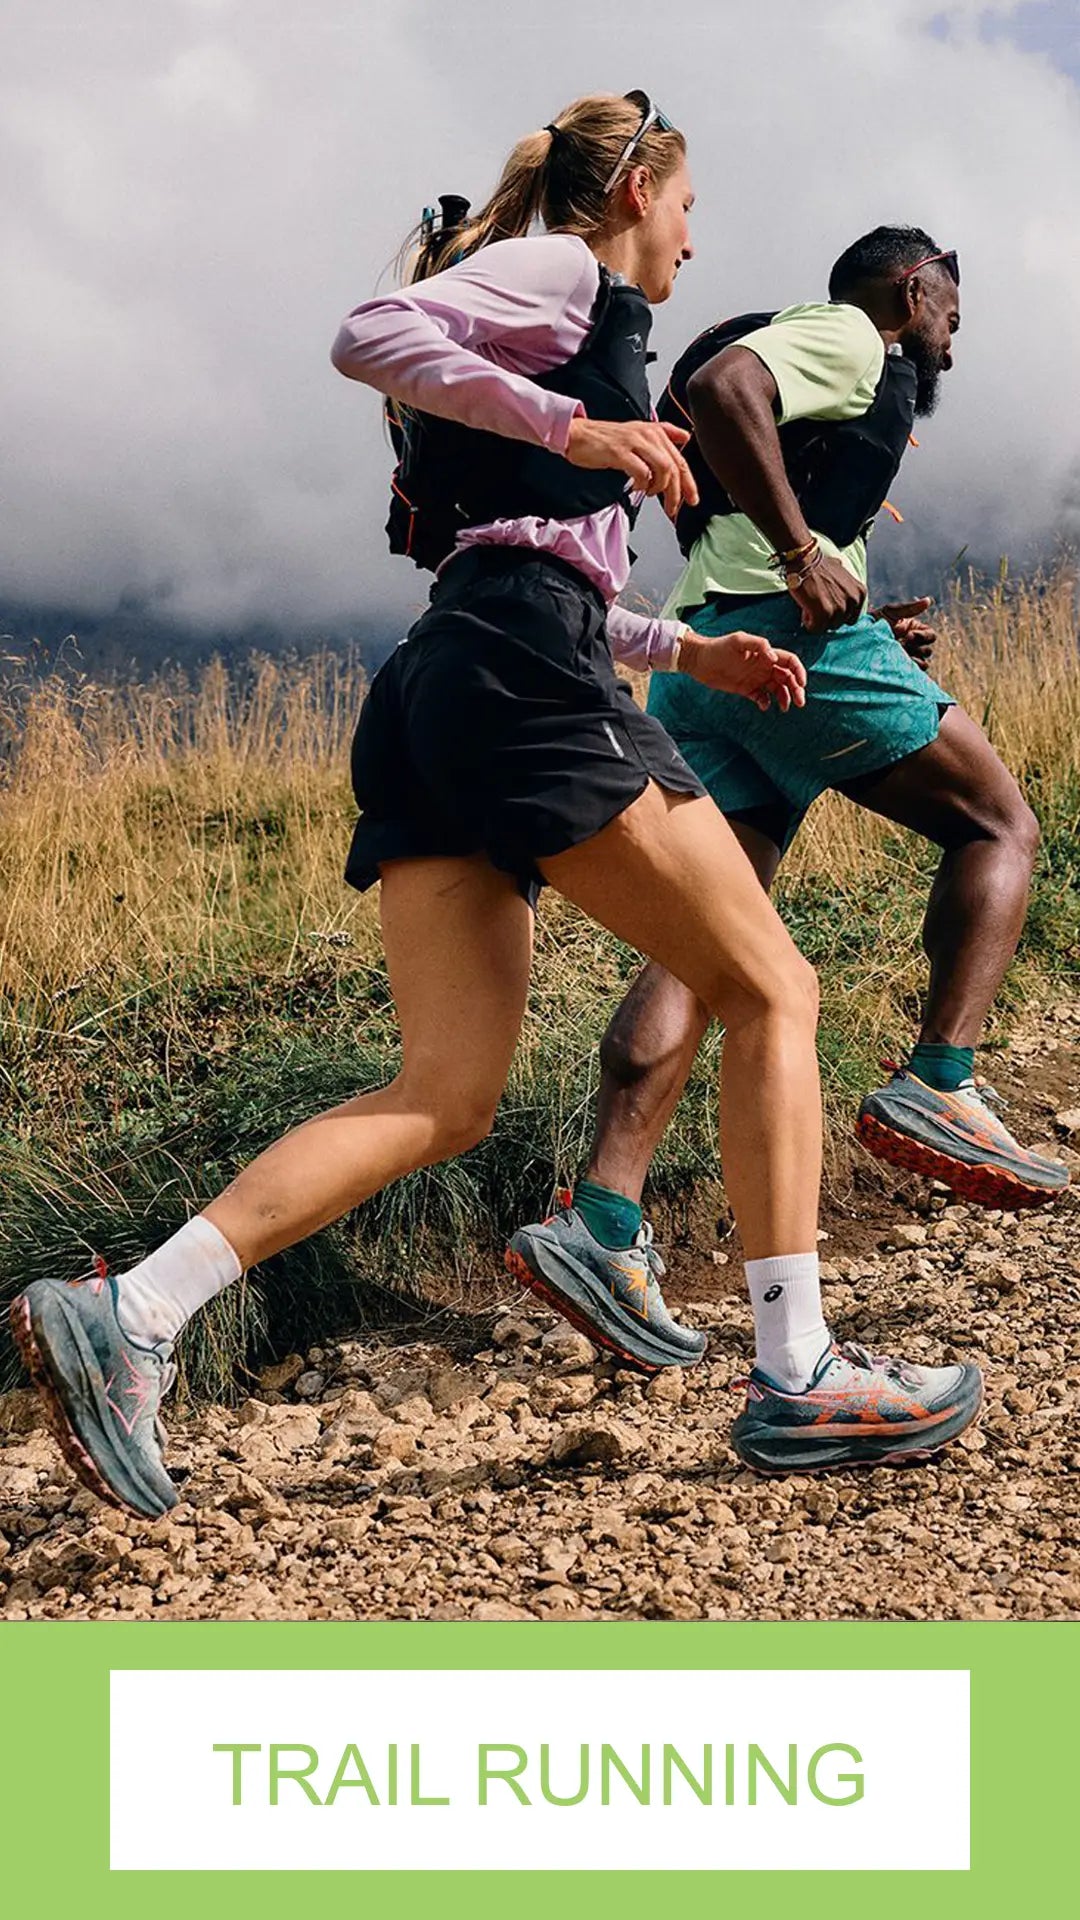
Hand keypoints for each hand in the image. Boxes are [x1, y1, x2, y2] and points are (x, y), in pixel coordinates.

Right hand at [565, 416, 698, 520]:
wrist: (577, 434)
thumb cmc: (605, 438)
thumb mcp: (638, 431)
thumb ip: (664, 433)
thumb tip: (685, 437)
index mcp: (655, 431)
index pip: (680, 459)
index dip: (689, 482)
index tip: (692, 499)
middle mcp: (648, 435)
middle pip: (675, 466)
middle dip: (678, 491)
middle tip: (673, 506)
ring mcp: (634, 443)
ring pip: (663, 469)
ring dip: (661, 488)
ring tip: (652, 494)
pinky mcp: (620, 452)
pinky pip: (642, 472)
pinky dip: (643, 484)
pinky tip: (637, 487)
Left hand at [679, 629, 806, 711]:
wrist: (699, 660)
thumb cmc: (718, 647)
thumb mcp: (738, 641)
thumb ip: (758, 645)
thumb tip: (774, 658)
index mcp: (765, 654)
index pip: (789, 661)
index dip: (799, 671)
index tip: (801, 684)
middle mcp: (763, 666)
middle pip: (787, 677)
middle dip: (796, 689)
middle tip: (800, 702)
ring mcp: (756, 678)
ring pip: (778, 689)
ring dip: (785, 698)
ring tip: (785, 708)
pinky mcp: (746, 689)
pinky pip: (762, 698)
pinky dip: (766, 703)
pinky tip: (764, 706)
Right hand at [788, 554, 865, 634]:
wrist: (805, 561)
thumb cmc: (820, 566)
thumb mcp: (843, 576)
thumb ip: (847, 589)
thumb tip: (843, 595)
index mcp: (860, 593)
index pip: (851, 617)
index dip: (837, 614)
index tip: (828, 606)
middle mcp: (853, 601)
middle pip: (839, 623)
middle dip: (827, 617)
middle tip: (817, 604)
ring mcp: (839, 608)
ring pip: (827, 627)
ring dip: (817, 619)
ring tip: (811, 605)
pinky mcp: (825, 614)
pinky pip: (816, 629)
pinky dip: (808, 622)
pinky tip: (806, 609)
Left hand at [872, 596, 936, 667]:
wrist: (858, 637)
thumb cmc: (874, 621)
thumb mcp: (891, 612)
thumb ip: (910, 608)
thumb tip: (929, 600)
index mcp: (915, 631)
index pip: (931, 635)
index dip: (923, 636)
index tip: (909, 634)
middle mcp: (913, 646)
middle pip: (928, 651)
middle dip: (916, 648)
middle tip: (900, 644)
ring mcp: (907, 659)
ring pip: (923, 664)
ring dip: (914, 659)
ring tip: (899, 655)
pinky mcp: (900, 670)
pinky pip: (913, 674)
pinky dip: (909, 670)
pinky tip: (897, 665)